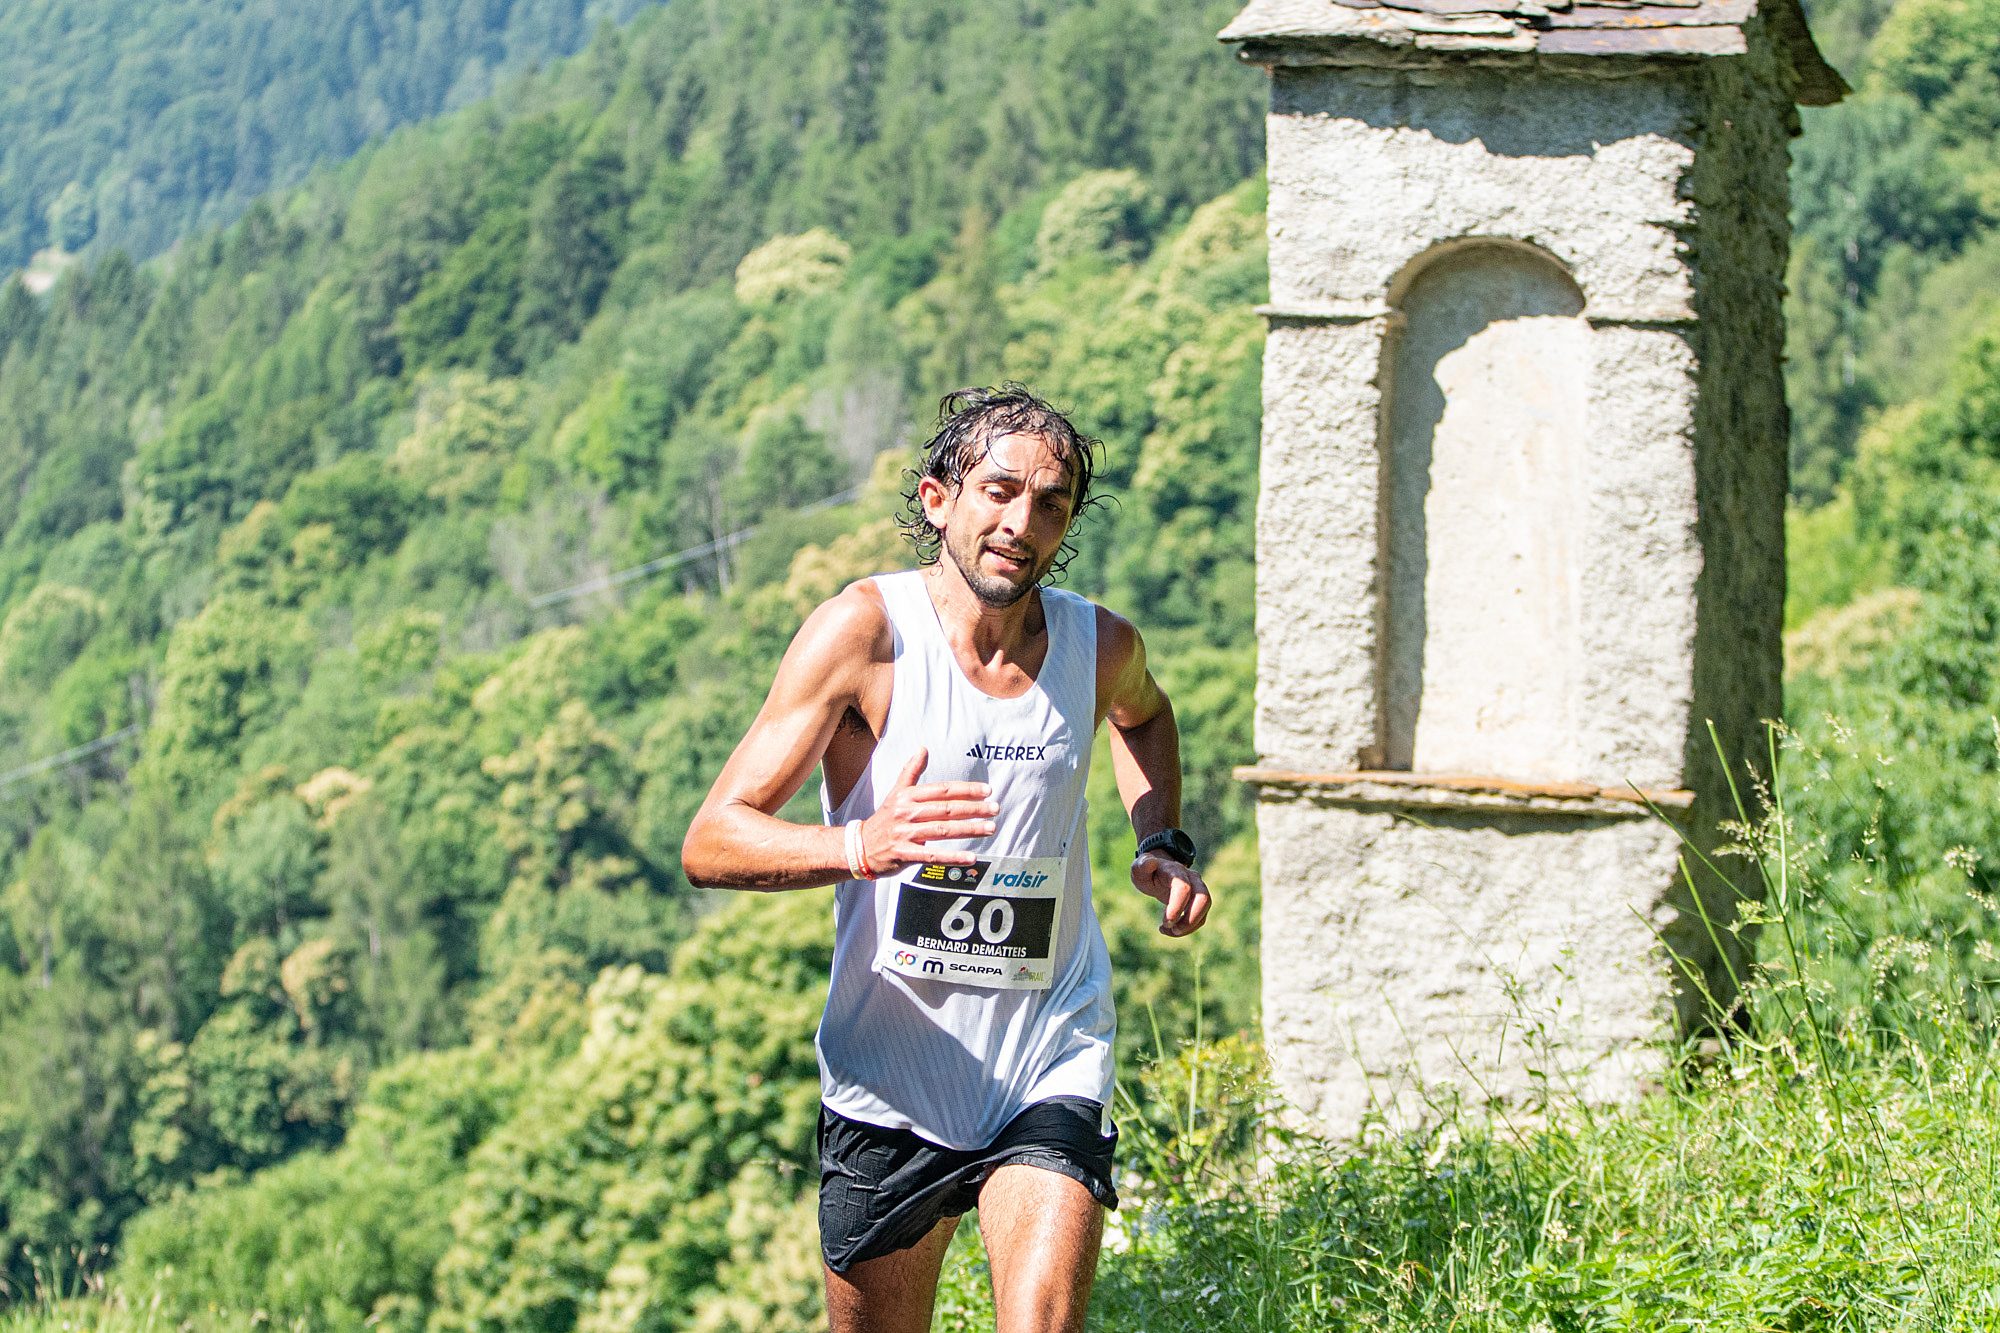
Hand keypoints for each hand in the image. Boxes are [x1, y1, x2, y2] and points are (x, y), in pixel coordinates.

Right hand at [859, 748, 996, 874]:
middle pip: (946, 809)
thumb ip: (910, 771)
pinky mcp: (904, 854)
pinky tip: (971, 857)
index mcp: (907, 796)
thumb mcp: (895, 793)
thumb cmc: (884, 819)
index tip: (987, 790)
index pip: (942, 790)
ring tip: (990, 828)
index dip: (966, 790)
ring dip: (969, 829)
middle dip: (973, 809)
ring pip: (942, 830)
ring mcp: (905, 834)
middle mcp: (906, 813)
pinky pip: (932, 856)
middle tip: (995, 809)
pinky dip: (953, 857)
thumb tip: (923, 748)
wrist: (859, 847)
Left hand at [1131, 854, 1210, 936]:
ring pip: (1205, 908)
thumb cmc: (1147, 873)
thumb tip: (1151, 863)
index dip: (1177, 907)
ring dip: (1190, 926)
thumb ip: (1142, 865)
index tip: (1164, 922)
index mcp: (1175, 870)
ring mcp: (1198, 888)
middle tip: (1170, 928)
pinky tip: (1172, 930)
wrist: (1158, 873)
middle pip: (1203, 898)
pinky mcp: (1200, 900)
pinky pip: (1201, 916)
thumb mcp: (1139, 868)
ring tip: (1170, 931)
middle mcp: (1191, 878)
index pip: (1183, 888)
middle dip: (1189, 919)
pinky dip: (1189, 928)